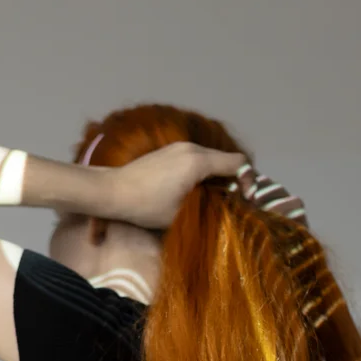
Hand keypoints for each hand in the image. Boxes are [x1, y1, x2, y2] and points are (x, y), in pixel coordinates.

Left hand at [108, 142, 246, 230]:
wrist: (112, 191)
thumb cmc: (146, 205)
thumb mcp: (181, 213)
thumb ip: (208, 206)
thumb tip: (224, 207)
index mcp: (198, 161)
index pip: (238, 163)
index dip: (248, 180)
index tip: (245, 200)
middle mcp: (191, 148)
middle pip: (226, 159)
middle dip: (234, 179)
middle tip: (234, 202)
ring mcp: (179, 147)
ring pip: (211, 158)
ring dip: (218, 176)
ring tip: (215, 199)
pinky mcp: (170, 151)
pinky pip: (197, 159)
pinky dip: (204, 172)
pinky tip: (196, 191)